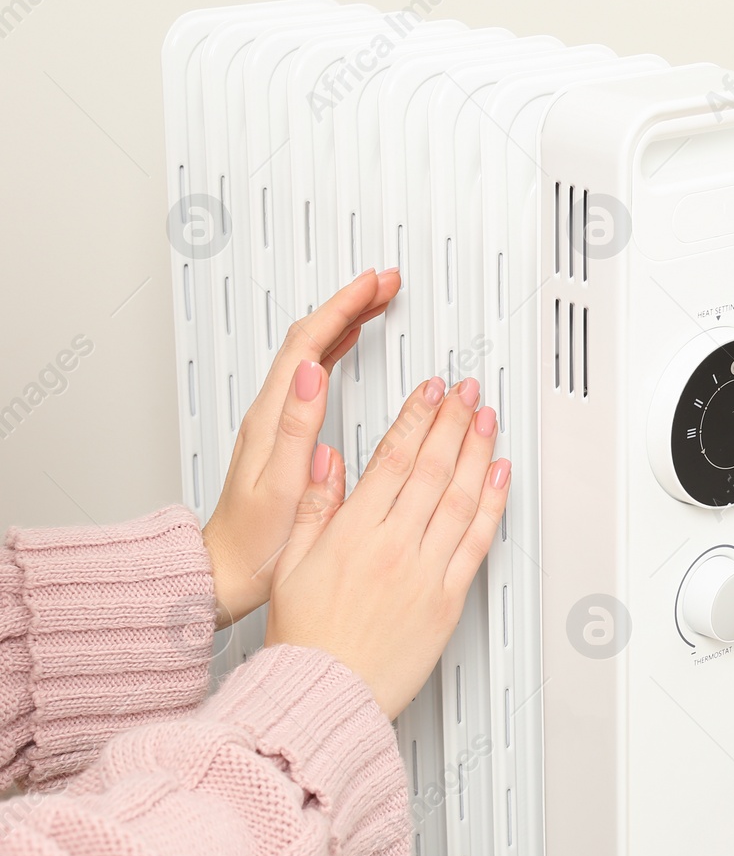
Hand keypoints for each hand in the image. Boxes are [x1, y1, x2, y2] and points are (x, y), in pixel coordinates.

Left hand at [201, 268, 401, 626]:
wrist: (226, 570)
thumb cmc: (256, 541)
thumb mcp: (284, 486)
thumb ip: (298, 427)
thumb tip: (314, 373)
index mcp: (273, 420)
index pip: (308, 344)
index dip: (343, 308)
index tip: (374, 287)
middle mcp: (271, 413)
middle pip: (309, 338)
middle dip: (348, 304)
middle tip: (385, 285)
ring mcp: (276, 420)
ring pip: (311, 353)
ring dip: (342, 322)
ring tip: (374, 304)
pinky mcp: (283, 433)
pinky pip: (312, 375)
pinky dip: (335, 352)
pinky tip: (347, 352)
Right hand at [264, 375, 509, 718]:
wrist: (326, 696)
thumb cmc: (306, 641)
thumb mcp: (290, 567)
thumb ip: (312, 509)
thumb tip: (327, 462)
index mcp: (352, 535)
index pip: (392, 459)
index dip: (416, 417)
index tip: (431, 391)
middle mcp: (393, 548)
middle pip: (431, 468)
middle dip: (453, 421)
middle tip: (469, 391)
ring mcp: (425, 573)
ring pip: (460, 497)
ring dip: (478, 451)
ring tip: (488, 418)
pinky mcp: (447, 601)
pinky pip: (477, 543)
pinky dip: (492, 504)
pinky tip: (500, 476)